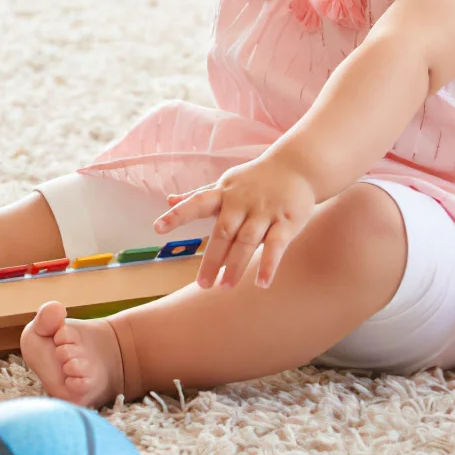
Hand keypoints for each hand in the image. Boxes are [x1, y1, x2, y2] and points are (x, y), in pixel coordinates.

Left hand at [156, 156, 317, 289]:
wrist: (297, 167)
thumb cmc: (254, 180)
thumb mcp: (225, 183)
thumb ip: (198, 195)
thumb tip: (168, 199)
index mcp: (223, 192)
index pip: (196, 202)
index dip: (177, 214)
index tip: (157, 228)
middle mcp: (241, 201)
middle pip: (223, 231)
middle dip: (212, 259)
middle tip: (203, 285)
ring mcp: (264, 211)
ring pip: (247, 241)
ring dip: (236, 265)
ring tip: (225, 287)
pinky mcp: (286, 221)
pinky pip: (276, 246)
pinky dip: (269, 264)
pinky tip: (261, 283)